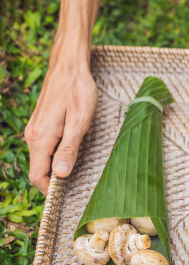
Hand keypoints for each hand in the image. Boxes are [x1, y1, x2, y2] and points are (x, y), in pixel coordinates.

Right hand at [25, 60, 97, 193]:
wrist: (69, 66)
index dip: (50, 190)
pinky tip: (73, 154)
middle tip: (79, 187)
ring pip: (43, 159)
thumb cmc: (78, 91)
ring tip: (79, 171)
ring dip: (57, 168)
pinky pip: (45, 148)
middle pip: (39, 170)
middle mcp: (33, 136)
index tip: (67, 198)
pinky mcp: (41, 125)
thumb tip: (61, 174)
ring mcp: (35, 130)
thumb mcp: (79, 122)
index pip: (38, 175)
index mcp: (41, 138)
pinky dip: (56, 156)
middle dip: (56, 181)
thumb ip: (69, 149)